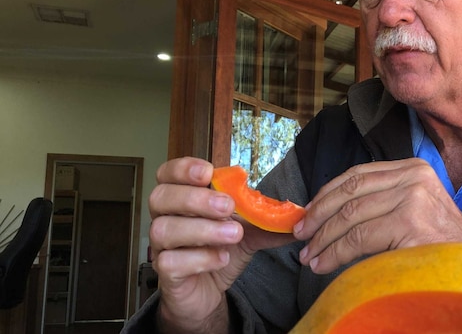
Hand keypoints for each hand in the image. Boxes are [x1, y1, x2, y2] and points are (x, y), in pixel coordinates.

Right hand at [148, 157, 291, 332]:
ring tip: (234, 234)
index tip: (208, 172)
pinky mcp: (166, 274)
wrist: (208, 292)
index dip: (182, 168)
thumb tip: (300, 212)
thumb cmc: (220, 251)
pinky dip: (199, 258)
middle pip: (161, 198)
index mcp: (180, 199)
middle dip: (196, 199)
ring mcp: (161, 247)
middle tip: (228, 206)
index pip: (167, 174)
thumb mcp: (248, 231)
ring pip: (163, 230)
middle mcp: (164, 218)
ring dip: (202, 229)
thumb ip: (269, 219)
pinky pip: (170, 262)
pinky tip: (222, 258)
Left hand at [292, 158, 461, 273]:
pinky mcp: (409, 223)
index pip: (357, 175)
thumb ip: (383, 201)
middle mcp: (414, 177)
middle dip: (318, 216)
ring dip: (323, 239)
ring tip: (309, 256)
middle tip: (301, 236)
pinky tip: (324, 263)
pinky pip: (358, 238)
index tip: (308, 213)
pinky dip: (335, 253)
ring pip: (350, 217)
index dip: (326, 194)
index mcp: (414, 168)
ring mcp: (412, 198)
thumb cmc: (442, 246)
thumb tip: (332, 211)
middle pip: (350, 192)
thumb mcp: (415, 209)